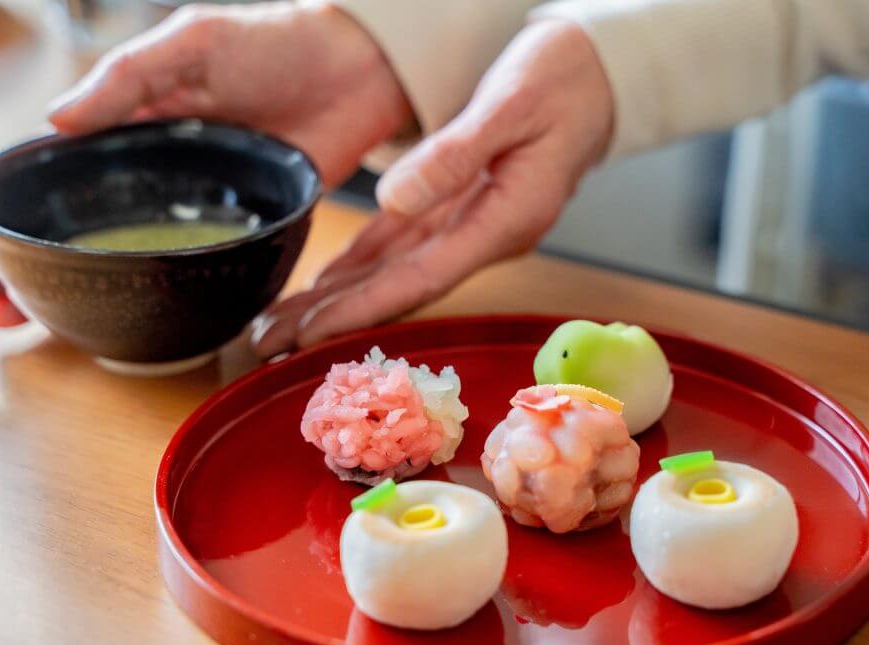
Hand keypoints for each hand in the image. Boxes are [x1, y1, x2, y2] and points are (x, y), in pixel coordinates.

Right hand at [0, 2, 410, 325]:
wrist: (359, 68)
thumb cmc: (276, 41)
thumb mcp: (192, 43)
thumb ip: (127, 78)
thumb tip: (55, 120)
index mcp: (134, 121)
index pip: (54, 172)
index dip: (9, 209)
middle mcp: (159, 169)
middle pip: (77, 224)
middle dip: (23, 262)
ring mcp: (198, 202)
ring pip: (124, 253)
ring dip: (74, 287)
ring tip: (26, 321)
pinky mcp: (243, 224)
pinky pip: (191, 265)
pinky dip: (153, 292)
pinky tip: (120, 315)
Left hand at [253, 20, 613, 355]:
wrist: (600, 77)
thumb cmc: (564, 82)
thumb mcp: (512, 106)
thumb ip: (453, 157)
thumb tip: (393, 199)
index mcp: (503, 223)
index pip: (420, 280)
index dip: (362, 311)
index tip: (307, 335)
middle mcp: (483, 237)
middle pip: (398, 290)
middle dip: (334, 319)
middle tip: (268, 344)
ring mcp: (470, 227)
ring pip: (394, 273)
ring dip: (339, 300)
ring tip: (282, 326)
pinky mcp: (458, 207)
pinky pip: (402, 245)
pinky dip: (361, 266)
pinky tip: (325, 285)